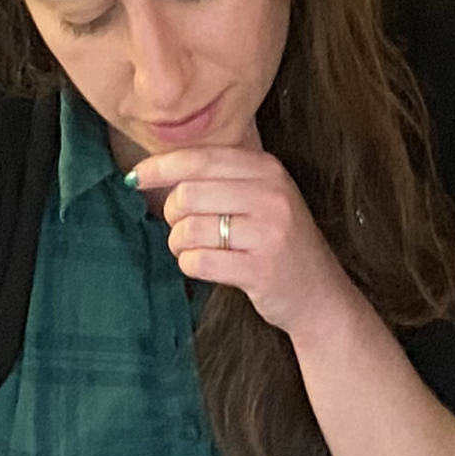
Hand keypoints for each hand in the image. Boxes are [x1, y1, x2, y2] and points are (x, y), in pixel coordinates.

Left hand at [126, 137, 354, 338]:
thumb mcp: (261, 198)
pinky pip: (199, 262)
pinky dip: (191, 266)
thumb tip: (149, 171)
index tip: (134, 177)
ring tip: (199, 251)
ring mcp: (269, 232)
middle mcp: (271, 195)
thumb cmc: (277, 244)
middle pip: (187, 195)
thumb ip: (218, 179)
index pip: (200, 159)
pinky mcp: (261, 269)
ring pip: (189, 230)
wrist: (320, 296)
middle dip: (172, 216)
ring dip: (180, 245)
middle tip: (183, 229)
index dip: (160, 167)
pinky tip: (207, 267)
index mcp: (267, 169)